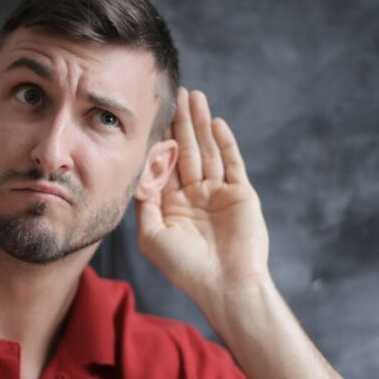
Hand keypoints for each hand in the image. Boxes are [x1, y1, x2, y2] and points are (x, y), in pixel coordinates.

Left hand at [135, 88, 270, 303]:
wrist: (226, 285)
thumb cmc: (186, 267)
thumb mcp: (152, 236)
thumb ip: (144, 204)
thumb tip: (136, 173)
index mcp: (173, 205)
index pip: (165, 164)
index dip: (159, 139)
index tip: (151, 114)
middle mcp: (195, 196)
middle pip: (187, 150)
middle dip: (182, 122)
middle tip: (177, 93)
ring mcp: (219, 194)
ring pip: (209, 151)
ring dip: (202, 124)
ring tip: (196, 96)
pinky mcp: (241, 194)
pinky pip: (233, 163)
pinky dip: (225, 143)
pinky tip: (216, 122)